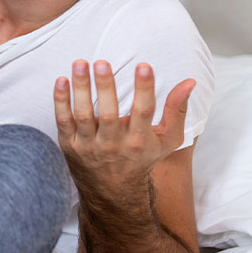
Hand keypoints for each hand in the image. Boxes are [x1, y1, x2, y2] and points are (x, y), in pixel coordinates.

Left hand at [53, 60, 194, 186]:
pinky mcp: (70, 144)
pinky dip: (61, 101)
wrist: (112, 190)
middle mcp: (113, 144)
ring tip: (80, 63)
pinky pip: (63, 120)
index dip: (144, 89)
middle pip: (109, 114)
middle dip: (106, 87)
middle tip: (102, 62)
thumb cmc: (141, 157)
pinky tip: (62, 79)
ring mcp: (89, 145)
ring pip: (83, 115)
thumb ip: (177, 110)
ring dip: (81, 89)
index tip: (144, 65)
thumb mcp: (167, 140)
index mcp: (139, 141)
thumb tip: (190, 81)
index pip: (143, 112)